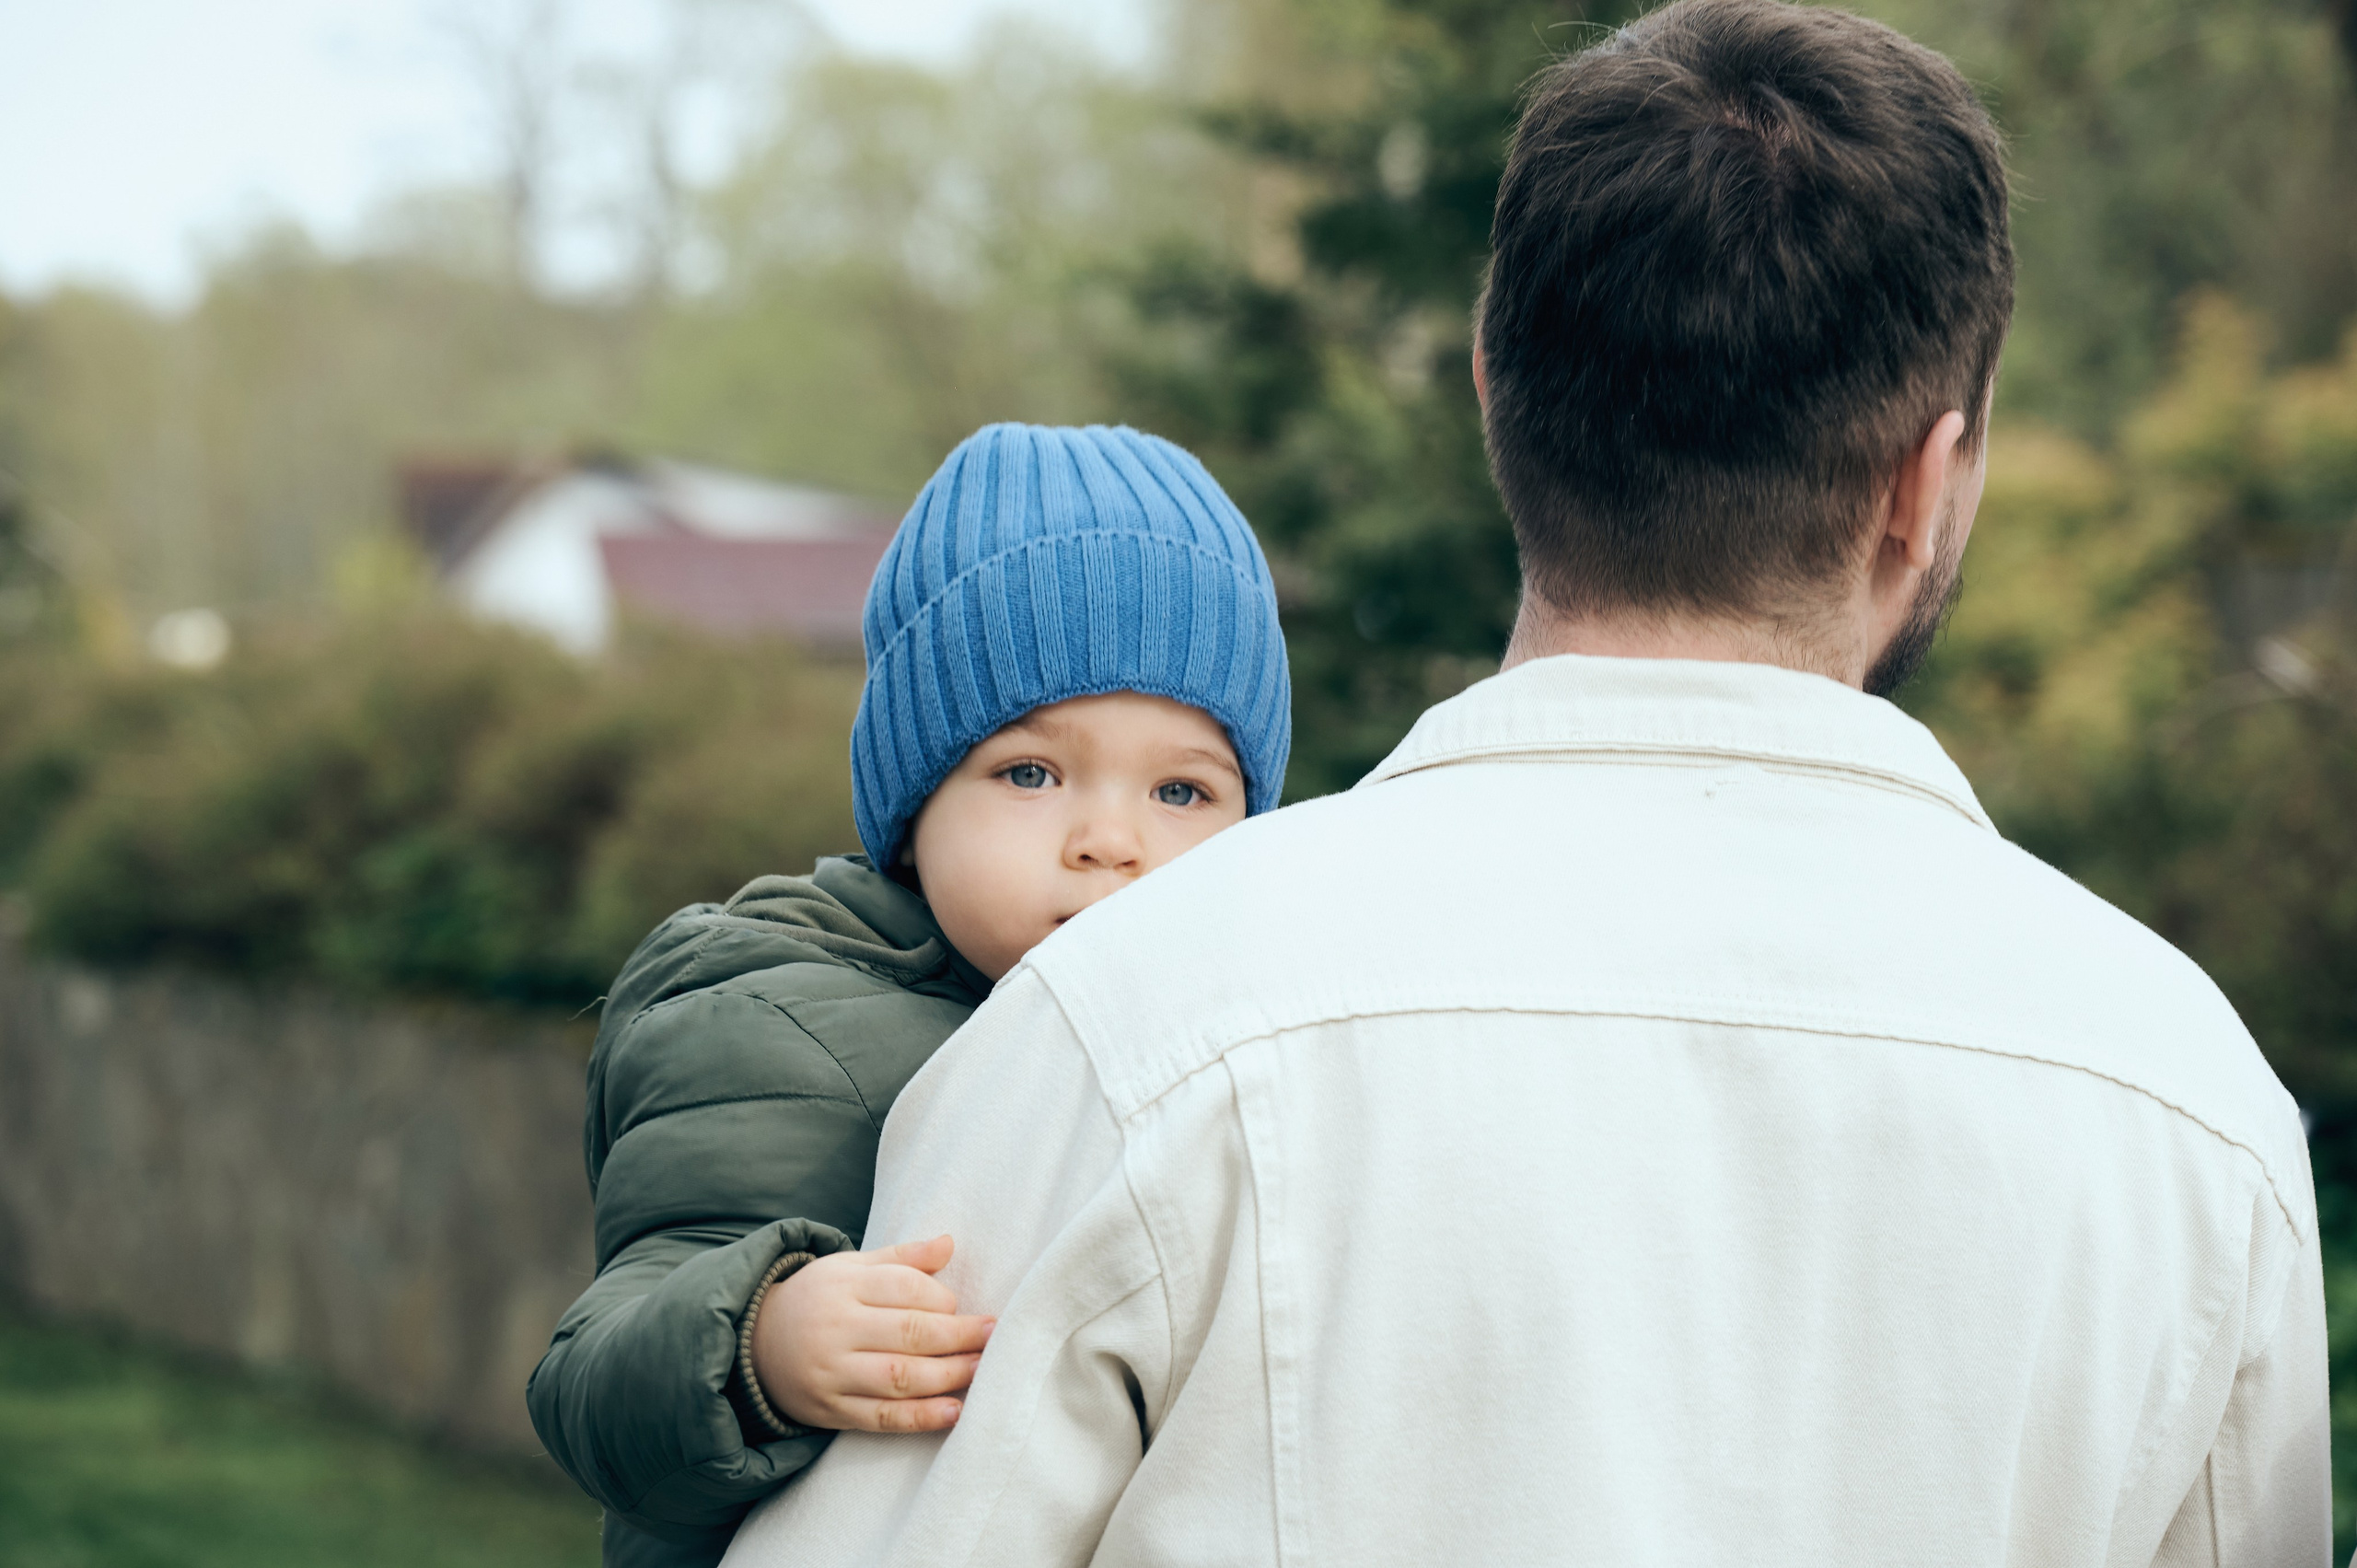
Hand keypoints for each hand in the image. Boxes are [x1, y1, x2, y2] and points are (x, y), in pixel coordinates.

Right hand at [751, 1234, 994, 1432]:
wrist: (756, 1343)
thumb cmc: (820, 1299)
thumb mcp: (852, 1267)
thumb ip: (903, 1258)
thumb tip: (950, 1243)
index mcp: (843, 1285)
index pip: (905, 1289)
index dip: (943, 1299)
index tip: (966, 1308)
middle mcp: (836, 1328)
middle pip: (909, 1333)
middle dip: (959, 1337)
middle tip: (993, 1337)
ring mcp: (831, 1373)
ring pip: (899, 1377)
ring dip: (948, 1377)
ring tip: (982, 1370)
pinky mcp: (830, 1410)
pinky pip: (881, 1417)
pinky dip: (921, 1417)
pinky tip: (953, 1412)